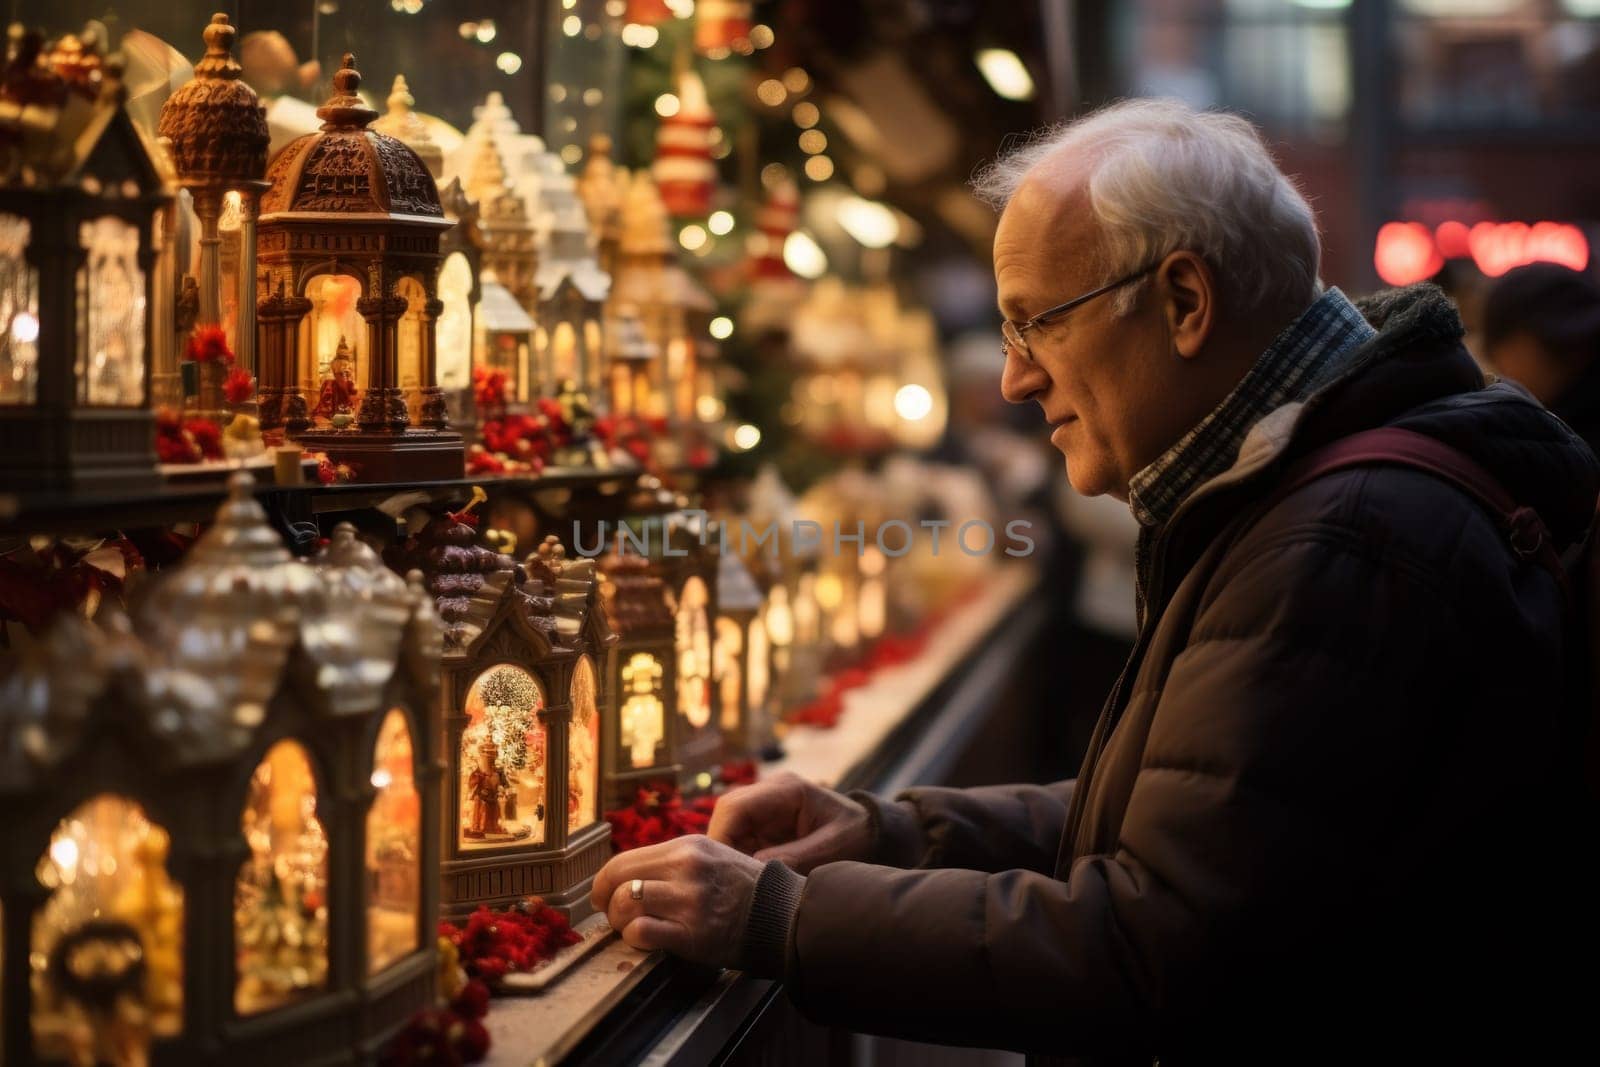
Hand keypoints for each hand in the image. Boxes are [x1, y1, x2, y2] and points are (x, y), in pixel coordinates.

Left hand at [590, 836, 765, 966]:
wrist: (781, 916)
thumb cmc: (744, 890)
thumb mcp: (711, 857)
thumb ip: (674, 862)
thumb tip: (629, 877)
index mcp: (687, 846)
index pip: (623, 859)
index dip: (604, 881)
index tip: (603, 895)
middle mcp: (686, 867)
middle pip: (617, 878)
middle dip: (606, 901)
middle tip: (611, 915)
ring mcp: (689, 900)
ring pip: (624, 903)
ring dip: (619, 922)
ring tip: (630, 929)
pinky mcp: (692, 933)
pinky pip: (641, 931)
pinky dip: (635, 938)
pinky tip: (646, 940)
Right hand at [707, 771, 871, 873]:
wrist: (875, 834)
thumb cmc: (858, 837)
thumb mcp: (832, 849)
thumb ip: (794, 858)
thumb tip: (753, 872)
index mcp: (786, 789)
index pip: (734, 807)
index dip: (721, 837)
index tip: (723, 871)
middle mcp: (770, 794)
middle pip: (725, 817)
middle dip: (721, 850)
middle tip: (725, 883)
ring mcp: (766, 810)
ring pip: (729, 831)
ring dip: (729, 858)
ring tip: (739, 886)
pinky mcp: (766, 827)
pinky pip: (741, 842)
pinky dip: (740, 862)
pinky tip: (748, 882)